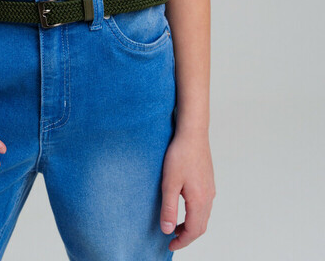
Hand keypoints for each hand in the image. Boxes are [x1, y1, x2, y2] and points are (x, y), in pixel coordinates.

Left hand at [160, 130, 215, 250]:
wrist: (193, 133)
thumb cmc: (180, 154)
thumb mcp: (169, 183)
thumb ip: (169, 208)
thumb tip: (168, 230)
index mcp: (199, 200)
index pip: (193, 231)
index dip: (182, 241)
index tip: (170, 245)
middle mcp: (208, 197)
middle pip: (201, 226)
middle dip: (187, 236)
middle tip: (173, 239)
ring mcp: (210, 189)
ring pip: (204, 216)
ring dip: (191, 225)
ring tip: (176, 225)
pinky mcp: (208, 181)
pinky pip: (205, 205)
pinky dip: (195, 213)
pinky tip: (185, 206)